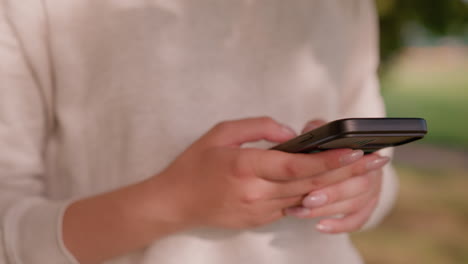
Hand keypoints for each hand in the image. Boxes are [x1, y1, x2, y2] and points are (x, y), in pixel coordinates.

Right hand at [149, 117, 378, 229]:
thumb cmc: (195, 164)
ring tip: (363, 171)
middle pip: (310, 184)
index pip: (294, 166)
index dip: (327, 160)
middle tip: (376, 160)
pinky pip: (293, 206)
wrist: (175, 203)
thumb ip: (258, 127)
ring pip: (306, 198)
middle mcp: (256, 192)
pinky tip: (335, 186)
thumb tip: (291, 134)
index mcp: (245, 167)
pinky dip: (315, 195)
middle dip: (347, 172)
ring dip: (337, 185)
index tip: (354, 152)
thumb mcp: (220, 132)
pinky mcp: (260, 219)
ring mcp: (260, 210)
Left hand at [285, 120, 388, 233]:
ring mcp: (373, 190)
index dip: (339, 166)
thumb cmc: (326, 143)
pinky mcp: (367, 207)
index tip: (318, 173)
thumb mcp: (321, 131)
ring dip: (327, 210)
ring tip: (300, 211)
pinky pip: (357, 221)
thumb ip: (316, 129)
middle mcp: (374, 169)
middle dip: (331, 194)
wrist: (341, 156)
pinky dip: (340, 225)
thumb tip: (309, 132)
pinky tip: (320, 226)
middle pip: (359, 185)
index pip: (358, 157)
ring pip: (355, 205)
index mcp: (365, 147)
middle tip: (306, 199)